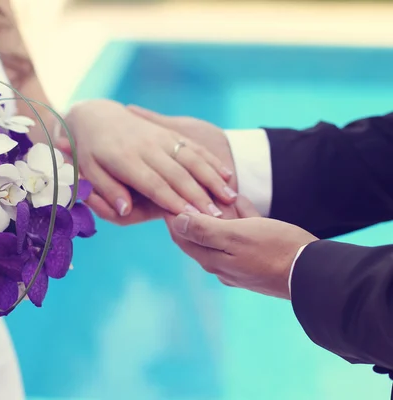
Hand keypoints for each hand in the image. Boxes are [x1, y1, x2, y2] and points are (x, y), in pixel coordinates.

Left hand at [55, 100, 236, 224]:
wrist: (96, 115)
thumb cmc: (89, 149)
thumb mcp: (88, 170)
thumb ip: (107, 190)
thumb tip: (125, 210)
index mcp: (125, 159)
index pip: (154, 184)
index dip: (174, 201)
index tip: (193, 218)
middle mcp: (147, 147)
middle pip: (178, 175)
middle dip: (199, 196)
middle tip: (218, 216)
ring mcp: (161, 138)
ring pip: (192, 159)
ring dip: (212, 179)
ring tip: (230, 198)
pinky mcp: (170, 132)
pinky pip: (195, 147)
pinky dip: (212, 162)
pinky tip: (226, 175)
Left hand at [165, 204, 317, 298]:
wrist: (316, 273)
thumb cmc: (275, 250)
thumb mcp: (236, 235)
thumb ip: (204, 230)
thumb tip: (175, 221)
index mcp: (212, 260)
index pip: (181, 235)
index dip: (172, 214)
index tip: (167, 192)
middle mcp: (222, 266)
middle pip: (201, 234)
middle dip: (196, 211)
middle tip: (190, 187)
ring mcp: (241, 265)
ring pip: (223, 234)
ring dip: (219, 213)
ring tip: (213, 191)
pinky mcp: (259, 261)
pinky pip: (243, 236)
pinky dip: (240, 218)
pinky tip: (240, 203)